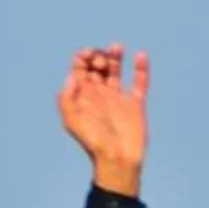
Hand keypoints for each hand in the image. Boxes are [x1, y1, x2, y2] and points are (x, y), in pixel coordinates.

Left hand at [57, 44, 148, 197]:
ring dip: (115, 56)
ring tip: (116, 48)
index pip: (79, 69)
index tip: (87, 54)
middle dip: (98, 56)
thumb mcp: (72, 122)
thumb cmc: (93, 143)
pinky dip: (141, 68)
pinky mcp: (136, 103)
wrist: (117, 160)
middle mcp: (100, 95)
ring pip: (116, 70)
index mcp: (83, 97)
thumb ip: (67, 99)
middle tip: (100, 59)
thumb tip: (71, 78)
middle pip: (97, 66)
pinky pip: (139, 82)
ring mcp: (118, 98)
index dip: (82, 57)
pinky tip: (140, 55)